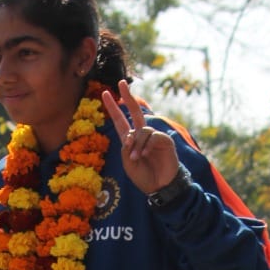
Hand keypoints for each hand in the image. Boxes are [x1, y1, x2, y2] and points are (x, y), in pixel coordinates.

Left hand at [101, 81, 180, 195]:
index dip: (113, 108)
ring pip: (142, 130)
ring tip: (135, 158)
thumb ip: (126, 149)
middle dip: (128, 97)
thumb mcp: (128, 164)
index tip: (105, 94)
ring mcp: (154, 137)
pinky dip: (146, 145)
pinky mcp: (164, 141)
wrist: (159, 187)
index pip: (120, 121)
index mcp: (130, 140)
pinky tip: (145, 154)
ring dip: (136, 144)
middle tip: (121, 83)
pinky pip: (153, 136)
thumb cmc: (143, 177)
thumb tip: (130, 135)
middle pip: (135, 111)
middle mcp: (142, 135)